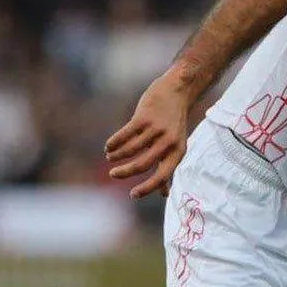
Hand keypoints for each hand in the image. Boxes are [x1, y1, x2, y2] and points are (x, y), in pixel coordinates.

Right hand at [105, 67, 193, 198]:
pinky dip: (113, 143)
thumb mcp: (176, 145)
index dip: (147, 188)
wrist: (178, 91)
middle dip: (124, 172)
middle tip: (113, 174)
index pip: (162, 176)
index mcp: (177, 151)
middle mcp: (168, 141)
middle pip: (142, 165)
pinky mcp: (144, 117)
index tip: (133, 195)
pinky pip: (124, 135)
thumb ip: (168, 168)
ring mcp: (156, 129)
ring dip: (117, 155)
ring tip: (111, 156)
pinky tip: (109, 145)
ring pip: (130, 149)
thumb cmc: (173, 123)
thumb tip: (164, 194)